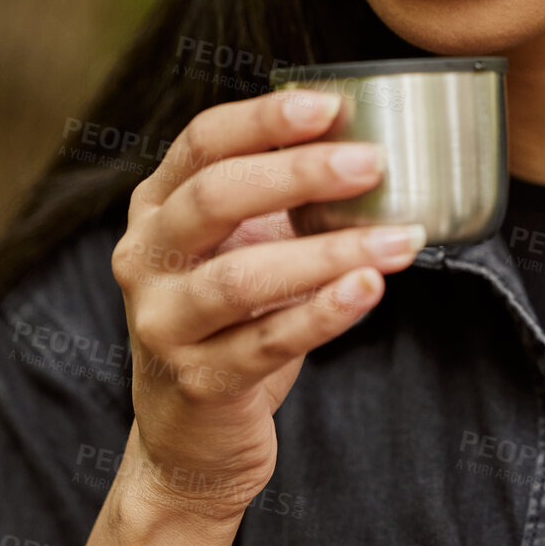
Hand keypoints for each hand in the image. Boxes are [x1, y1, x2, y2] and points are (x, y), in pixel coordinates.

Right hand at [111, 87, 426, 524]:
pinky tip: (368, 289)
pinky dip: (322, 314)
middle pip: (215, 197)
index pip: (203, 142)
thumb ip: (279, 198)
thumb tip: (368, 142)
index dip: (265, 120)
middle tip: (372, 165)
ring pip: (241, 277)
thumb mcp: (239, 245)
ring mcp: (162, 322)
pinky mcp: (196, 382)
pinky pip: (265, 342)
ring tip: (398, 240)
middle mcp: (145, 257)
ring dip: (328, 253)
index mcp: (157, 206)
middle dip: (298, 174)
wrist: (190, 439)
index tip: (332, 106)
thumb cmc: (231, 319)